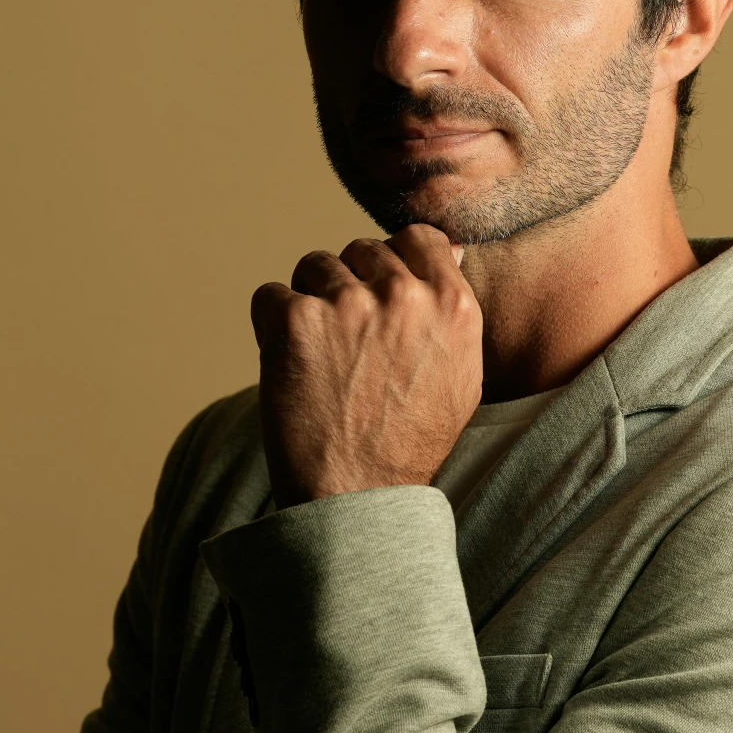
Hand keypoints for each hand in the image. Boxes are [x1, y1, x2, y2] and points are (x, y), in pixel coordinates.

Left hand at [249, 226, 481, 507]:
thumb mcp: (462, 375)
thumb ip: (454, 310)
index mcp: (452, 305)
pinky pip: (270, 296)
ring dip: (310, 302)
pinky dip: (272, 327)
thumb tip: (445, 251)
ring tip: (319, 357)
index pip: (418, 237)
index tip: (378, 287)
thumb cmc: (410, 441)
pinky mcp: (295, 320)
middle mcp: (403, 295)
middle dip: (348, 284)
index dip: (393, 258)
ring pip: (313, 267)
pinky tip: (290, 365)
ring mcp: (347, 304)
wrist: (358, 494)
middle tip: (345, 341)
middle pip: (360, 249)